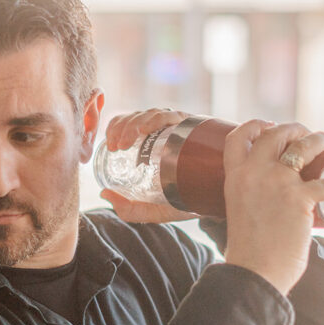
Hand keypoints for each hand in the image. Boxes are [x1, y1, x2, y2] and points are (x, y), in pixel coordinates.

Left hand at [100, 108, 198, 223]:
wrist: (218, 201)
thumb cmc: (186, 201)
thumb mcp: (155, 210)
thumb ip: (131, 209)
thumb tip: (105, 194)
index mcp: (150, 143)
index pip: (127, 125)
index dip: (115, 129)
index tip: (111, 146)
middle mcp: (162, 132)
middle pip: (136, 118)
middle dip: (122, 128)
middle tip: (117, 146)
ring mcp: (177, 128)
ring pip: (150, 114)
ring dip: (134, 124)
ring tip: (127, 141)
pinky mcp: (192, 125)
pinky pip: (170, 115)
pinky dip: (156, 118)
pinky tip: (147, 129)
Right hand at [223, 120, 323, 295]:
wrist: (255, 273)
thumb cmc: (245, 255)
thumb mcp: (233, 219)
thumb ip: (236, 209)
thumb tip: (238, 213)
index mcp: (234, 178)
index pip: (238, 137)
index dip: (255, 125)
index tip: (268, 126)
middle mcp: (255, 174)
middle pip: (276, 134)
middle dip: (295, 128)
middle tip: (306, 135)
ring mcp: (279, 183)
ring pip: (305, 147)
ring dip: (323, 140)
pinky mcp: (301, 199)